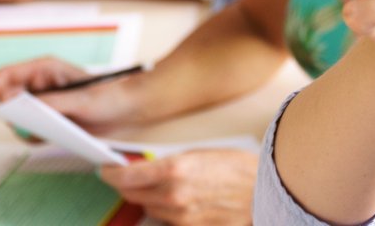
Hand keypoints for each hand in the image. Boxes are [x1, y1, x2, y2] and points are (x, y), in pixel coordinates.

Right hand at [0, 57, 138, 132]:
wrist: (130, 110)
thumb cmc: (110, 97)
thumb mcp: (80, 100)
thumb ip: (50, 102)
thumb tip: (20, 106)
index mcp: (45, 69)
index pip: (8, 75)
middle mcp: (40, 85)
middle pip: (7, 99)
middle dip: (11, 114)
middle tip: (24, 125)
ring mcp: (44, 103)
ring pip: (17, 118)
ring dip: (25, 128)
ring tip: (51, 130)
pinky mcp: (49, 119)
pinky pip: (30, 132)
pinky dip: (36, 137)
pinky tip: (56, 136)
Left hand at [100, 149, 257, 225]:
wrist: (268, 191)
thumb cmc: (241, 168)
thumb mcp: (201, 154)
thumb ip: (169, 163)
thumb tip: (145, 167)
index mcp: (174, 170)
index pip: (125, 176)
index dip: (111, 172)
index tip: (106, 169)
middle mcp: (173, 196)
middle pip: (132, 195)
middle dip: (129, 185)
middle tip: (131, 176)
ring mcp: (180, 218)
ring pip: (149, 209)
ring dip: (149, 199)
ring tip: (165, 187)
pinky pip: (166, 222)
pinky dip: (167, 212)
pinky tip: (179, 201)